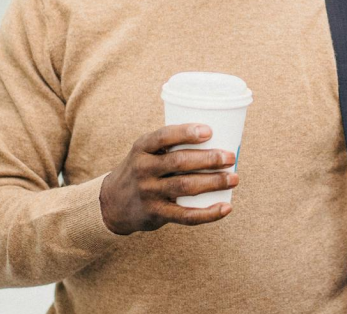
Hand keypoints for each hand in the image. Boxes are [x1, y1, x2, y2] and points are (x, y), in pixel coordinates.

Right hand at [99, 123, 236, 234]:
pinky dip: (208, 213)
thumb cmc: (142, 170)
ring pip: (186, 186)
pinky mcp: (156, 214)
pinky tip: (226, 208)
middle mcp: (143, 169)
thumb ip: (171, 146)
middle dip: (209, 159)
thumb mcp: (145, 152)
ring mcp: (149, 192)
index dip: (187, 133)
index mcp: (142, 148)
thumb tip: (220, 137)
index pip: (163, 136)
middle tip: (231, 157)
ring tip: (234, 179)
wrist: (112, 203)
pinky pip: (186, 215)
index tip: (209, 131)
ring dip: (214, 182)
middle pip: (180, 162)